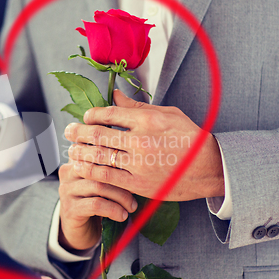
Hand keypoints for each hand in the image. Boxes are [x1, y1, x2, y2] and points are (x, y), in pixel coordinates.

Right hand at [58, 162, 136, 250]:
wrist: (78, 231)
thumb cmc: (93, 204)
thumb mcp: (100, 184)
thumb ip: (109, 172)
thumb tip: (135, 167)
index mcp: (77, 161)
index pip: (98, 154)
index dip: (118, 161)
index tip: (134, 172)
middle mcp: (68, 173)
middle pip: (99, 169)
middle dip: (122, 182)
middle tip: (136, 193)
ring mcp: (67, 191)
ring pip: (99, 187)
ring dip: (120, 198)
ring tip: (131, 207)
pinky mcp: (70, 208)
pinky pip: (95, 205)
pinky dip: (113, 210)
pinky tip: (121, 215)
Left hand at [65, 89, 224, 201]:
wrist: (210, 168)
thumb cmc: (190, 137)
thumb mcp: (168, 113)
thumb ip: (138, 106)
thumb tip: (114, 94)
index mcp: (148, 120)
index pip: (109, 114)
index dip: (91, 115)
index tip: (86, 117)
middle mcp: (141, 141)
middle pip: (98, 134)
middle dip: (78, 132)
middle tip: (68, 131)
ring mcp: (139, 164)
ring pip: (99, 157)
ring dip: (80, 152)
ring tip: (72, 150)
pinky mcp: (138, 184)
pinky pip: (107, 177)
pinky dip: (91, 171)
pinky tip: (82, 168)